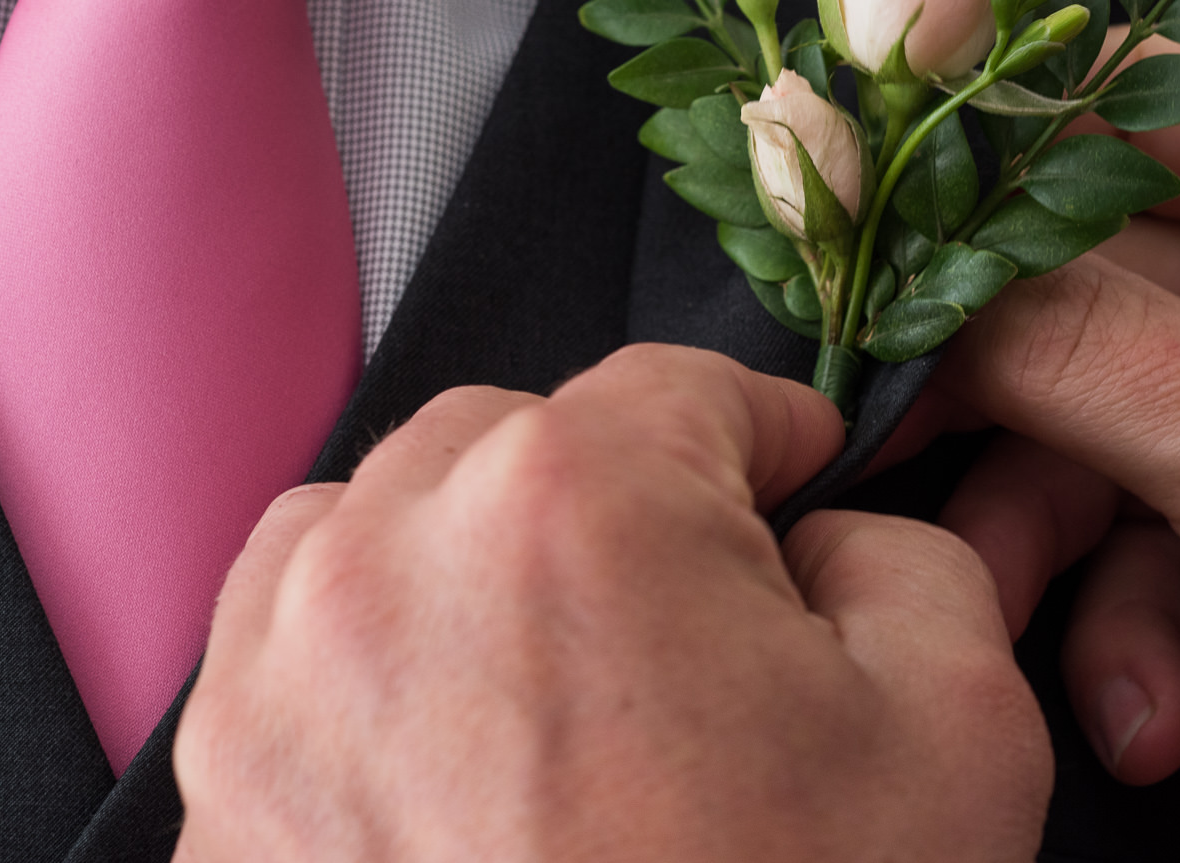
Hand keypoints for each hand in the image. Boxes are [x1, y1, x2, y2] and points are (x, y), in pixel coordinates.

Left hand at [172, 346, 1049, 862]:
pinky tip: (470, 757)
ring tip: (570, 683)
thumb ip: (907, 554)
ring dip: (483, 562)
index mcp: (577, 497)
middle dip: (623, 500)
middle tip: (698, 624)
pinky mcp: (220, 794)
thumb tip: (826, 538)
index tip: (793, 490)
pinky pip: (296, 650)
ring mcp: (279, 677)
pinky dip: (383, 662)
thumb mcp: (959, 723)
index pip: (687, 384)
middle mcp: (394, 554)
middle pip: (527, 436)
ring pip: (393, 522)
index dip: (769, 438)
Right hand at [927, 41, 1179, 862]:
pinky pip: (1119, 546)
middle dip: (994, 385)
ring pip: (1074, 426)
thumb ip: (1076, 344)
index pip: (1138, 103)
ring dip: (1042, 539)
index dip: (994, 145)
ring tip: (1019, 615)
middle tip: (889, 430)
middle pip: (1077, 279)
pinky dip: (1116, 632)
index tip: (866, 197)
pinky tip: (1159, 706)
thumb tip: (916, 272)